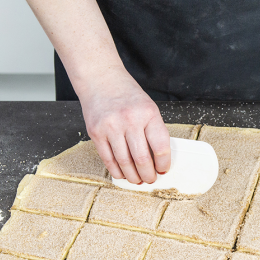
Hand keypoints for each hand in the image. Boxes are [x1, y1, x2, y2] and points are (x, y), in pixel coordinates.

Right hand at [77, 65, 170, 184]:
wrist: (101, 79)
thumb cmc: (128, 95)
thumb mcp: (148, 107)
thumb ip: (153, 131)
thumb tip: (158, 160)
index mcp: (148, 113)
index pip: (161, 147)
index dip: (164, 164)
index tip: (163, 170)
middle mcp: (129, 120)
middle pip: (142, 159)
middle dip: (148, 175)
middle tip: (150, 179)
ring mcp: (111, 127)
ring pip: (124, 163)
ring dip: (133, 177)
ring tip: (137, 180)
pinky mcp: (96, 133)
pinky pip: (108, 159)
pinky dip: (117, 171)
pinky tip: (122, 174)